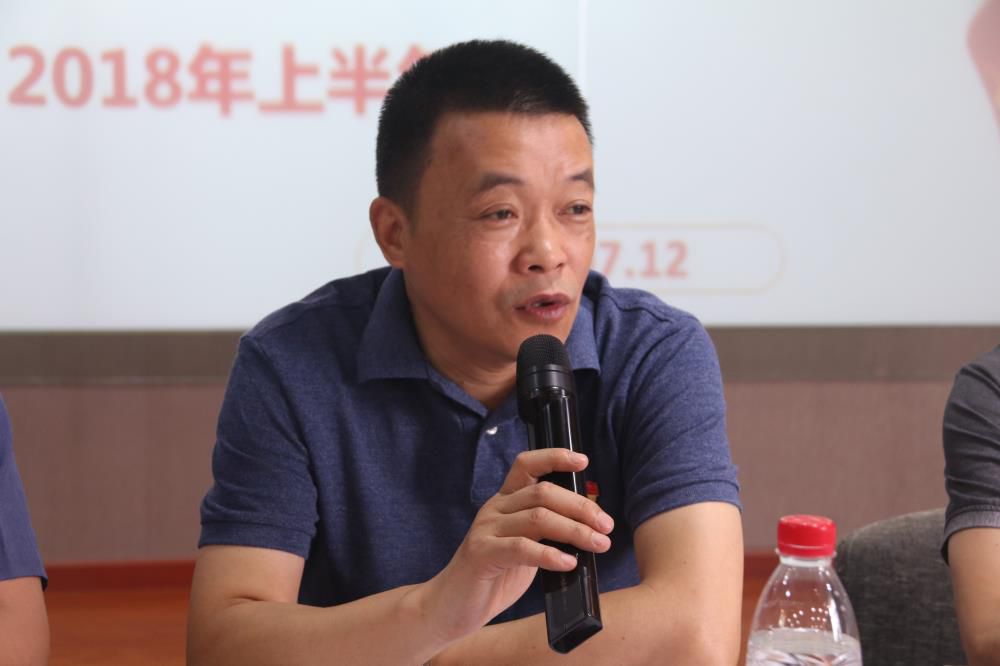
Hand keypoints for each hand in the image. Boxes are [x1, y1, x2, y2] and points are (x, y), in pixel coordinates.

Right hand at [417, 448, 613, 645]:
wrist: (451, 606)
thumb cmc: (494, 576)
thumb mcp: (525, 546)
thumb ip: (547, 530)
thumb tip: (589, 524)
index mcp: (505, 501)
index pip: (527, 465)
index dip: (555, 457)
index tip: (583, 461)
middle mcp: (495, 508)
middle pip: (542, 492)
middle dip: (580, 507)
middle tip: (606, 526)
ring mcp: (486, 529)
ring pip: (537, 517)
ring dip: (575, 530)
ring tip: (599, 544)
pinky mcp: (481, 553)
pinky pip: (521, 547)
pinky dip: (550, 554)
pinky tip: (569, 563)